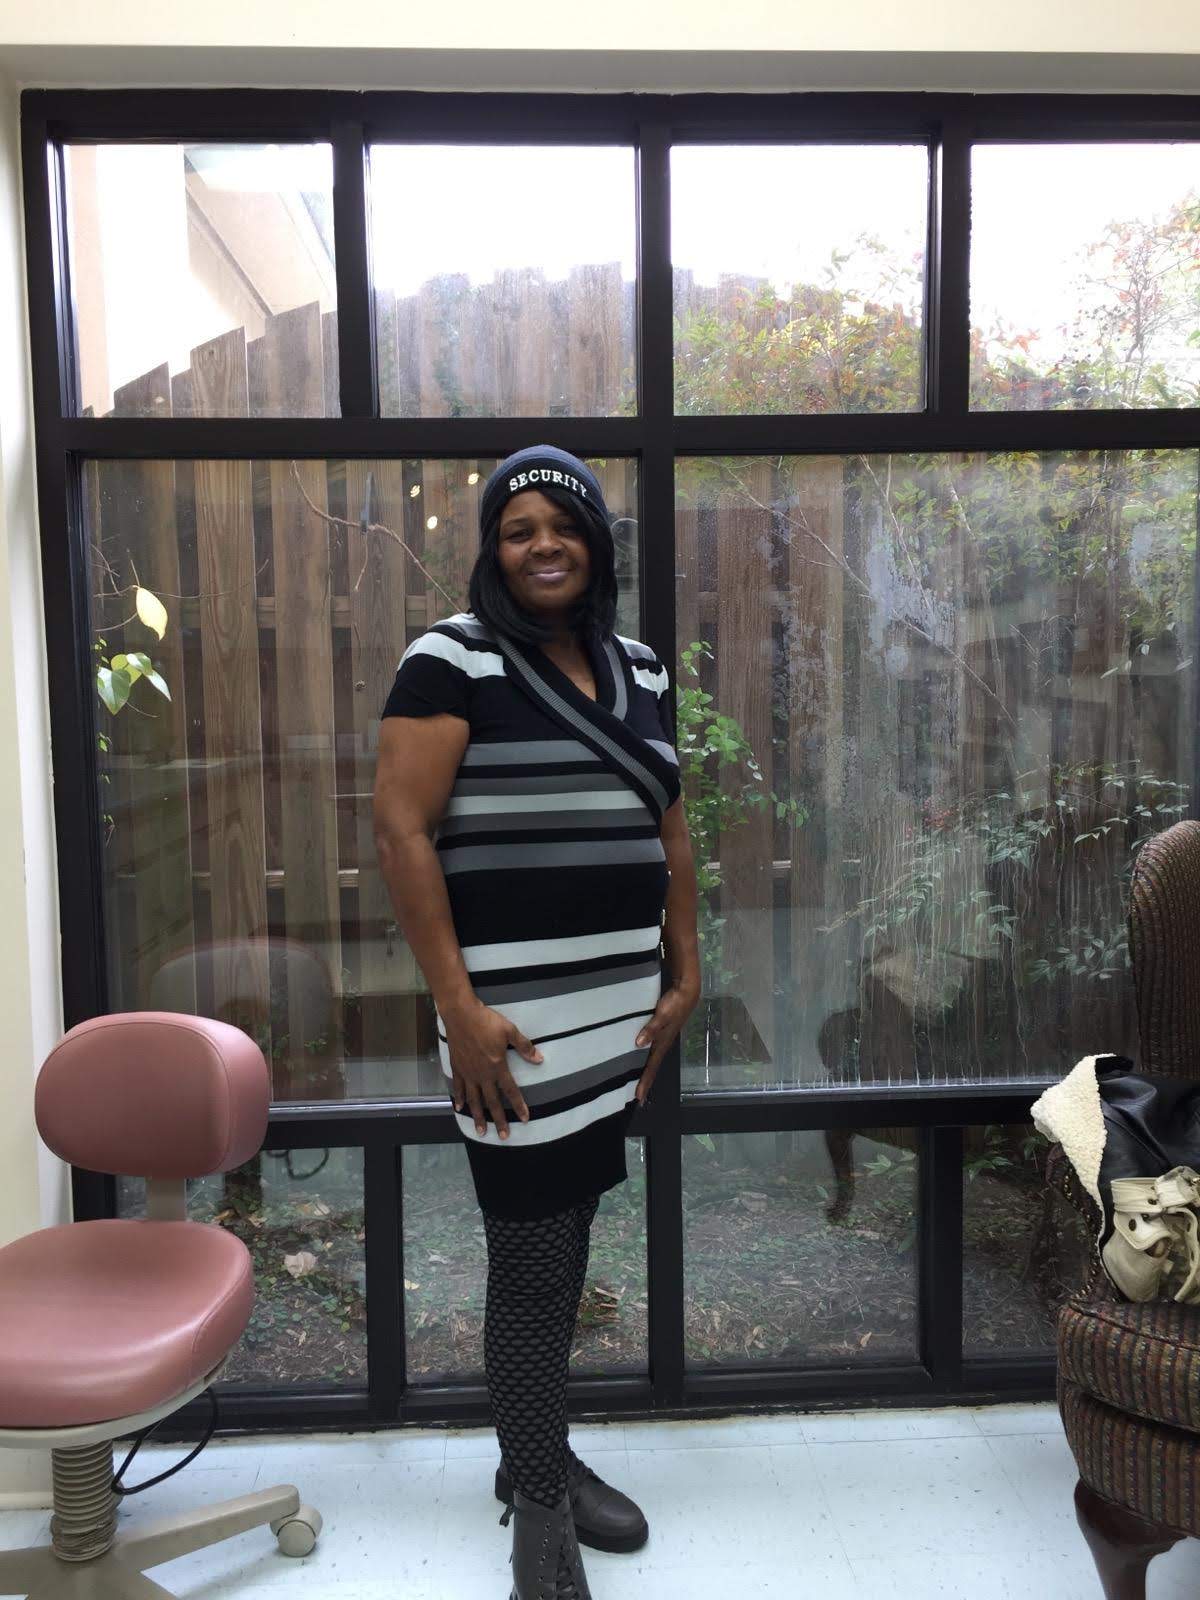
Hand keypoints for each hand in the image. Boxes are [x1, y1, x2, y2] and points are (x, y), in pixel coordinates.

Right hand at [441, 997, 538, 1139]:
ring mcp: (468, 1073)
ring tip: (481, 1131)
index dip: (518, 1105)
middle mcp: (482, 1074)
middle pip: (492, 1102)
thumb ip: (524, 1047)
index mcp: (497, 1066)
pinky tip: (459, 1108)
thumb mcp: (509, 1031)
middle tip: (503, 1136)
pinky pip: (457, 1087)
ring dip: (478, 1116)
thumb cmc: (486, 1021)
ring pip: (474, 1100)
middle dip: (498, 1120)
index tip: (525, 1118)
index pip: (510, 1091)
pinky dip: (458, 1099)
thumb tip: (539, 1060)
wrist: (460, 1014)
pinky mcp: (457, 1067)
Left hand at [634, 979, 699, 1105]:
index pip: (652, 1067)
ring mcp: (663, 1039)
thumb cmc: (675, 1003)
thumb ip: (651, 1029)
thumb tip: (638, 1044)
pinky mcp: (661, 1031)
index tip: (638, 1098)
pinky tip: (638, 1058)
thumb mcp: (662, 1015)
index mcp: (662, 1043)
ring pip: (651, 1060)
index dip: (645, 1082)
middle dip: (645, 1082)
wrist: (687, 992)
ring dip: (644, 1071)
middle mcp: (663, 1044)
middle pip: (652, 1068)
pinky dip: (644, 1057)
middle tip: (636, 1098)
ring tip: (637, 1082)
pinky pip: (651, 1050)